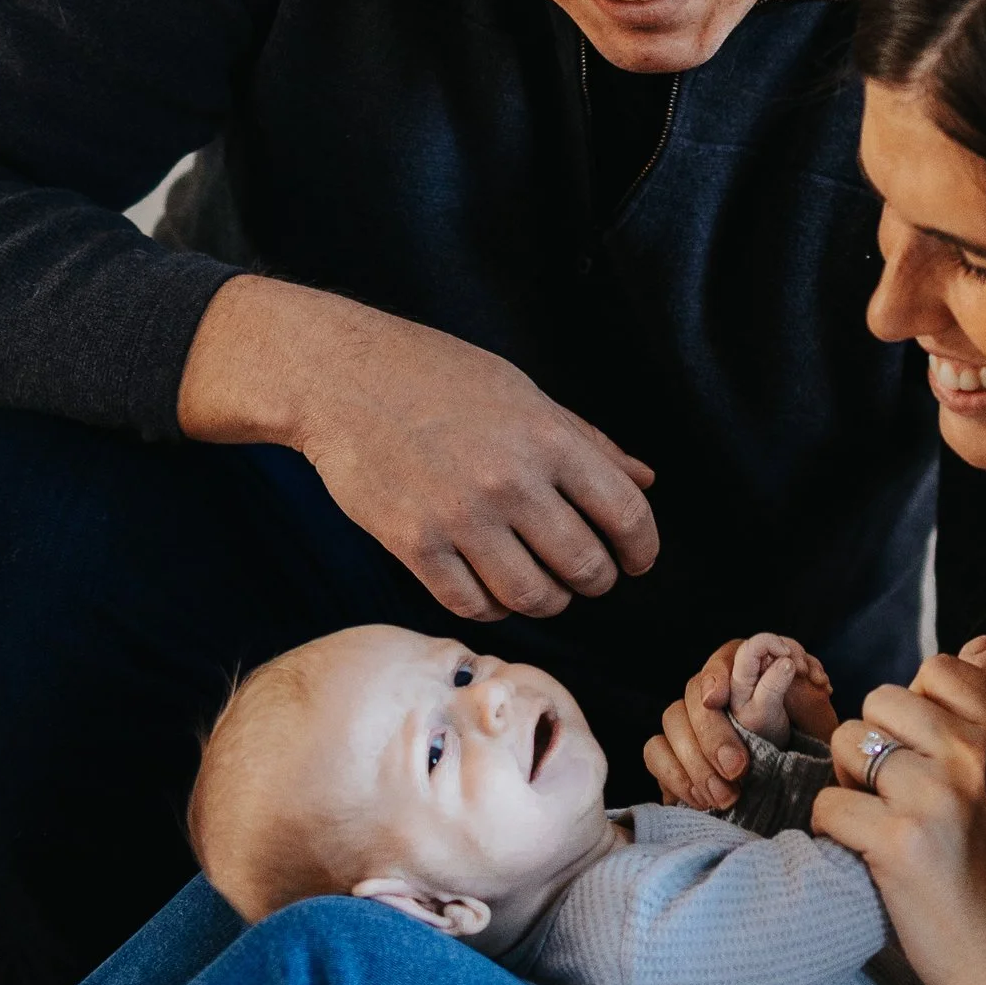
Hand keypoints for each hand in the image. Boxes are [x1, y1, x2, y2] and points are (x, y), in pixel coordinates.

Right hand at [178, 279, 656, 623]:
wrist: (339, 377)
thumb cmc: (435, 376)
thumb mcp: (521, 392)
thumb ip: (587, 441)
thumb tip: (646, 480)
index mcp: (547, 437)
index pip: (626, 514)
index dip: (642, 549)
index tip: (636, 560)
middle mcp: (510, 481)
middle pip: (585, 567)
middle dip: (596, 580)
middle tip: (586, 575)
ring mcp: (460, 517)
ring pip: (533, 597)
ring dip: (548, 600)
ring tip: (541, 585)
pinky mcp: (414, 545)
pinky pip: (472, 605)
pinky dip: (492, 608)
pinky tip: (490, 588)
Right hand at [645, 630, 835, 810]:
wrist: (794, 801)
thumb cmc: (808, 757)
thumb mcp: (817, 727)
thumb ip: (803, 695)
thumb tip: (785, 666)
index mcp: (751, 675)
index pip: (725, 657)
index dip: (716, 674)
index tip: (718, 698)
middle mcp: (716, 694)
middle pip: (693, 692)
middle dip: (712, 733)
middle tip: (737, 769)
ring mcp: (690, 723)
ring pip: (672, 720)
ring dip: (695, 761)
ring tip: (726, 796)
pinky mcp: (673, 754)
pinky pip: (655, 752)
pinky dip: (676, 776)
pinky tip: (702, 800)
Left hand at [727, 630, 836, 747]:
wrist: (775, 747)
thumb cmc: (762, 731)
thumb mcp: (764, 713)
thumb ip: (772, 687)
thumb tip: (787, 661)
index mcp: (740, 677)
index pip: (750, 647)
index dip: (769, 642)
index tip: (787, 656)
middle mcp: (754, 669)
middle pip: (773, 644)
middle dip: (793, 652)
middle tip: (803, 671)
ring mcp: (771, 671)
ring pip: (790, 650)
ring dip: (807, 662)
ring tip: (818, 681)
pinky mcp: (787, 675)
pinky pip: (802, 662)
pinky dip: (815, 669)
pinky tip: (822, 684)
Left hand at [817, 652, 985, 984]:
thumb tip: (976, 650)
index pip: (939, 669)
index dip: (917, 715)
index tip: (931, 763)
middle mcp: (980, 753)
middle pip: (882, 701)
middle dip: (878, 747)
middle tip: (903, 801)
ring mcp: (939, 794)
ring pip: (847, 744)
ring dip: (853, 785)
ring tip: (888, 827)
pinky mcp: (900, 842)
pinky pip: (829, 806)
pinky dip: (836, 834)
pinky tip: (872, 862)